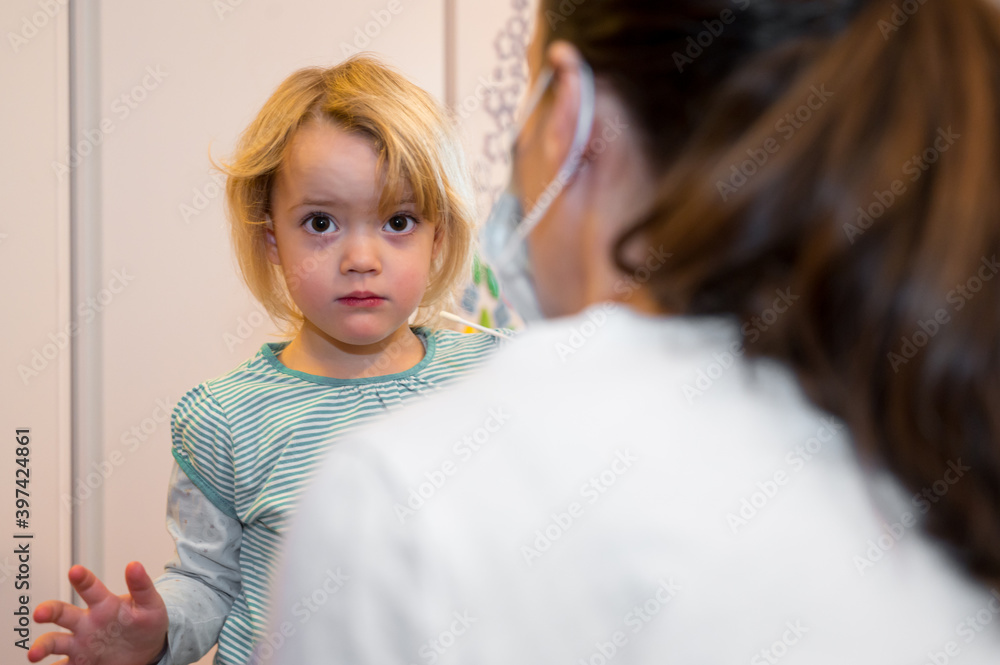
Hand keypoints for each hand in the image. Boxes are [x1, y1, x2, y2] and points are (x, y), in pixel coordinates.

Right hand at [28, 561, 168, 664]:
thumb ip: (142, 586)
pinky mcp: (79, 663)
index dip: (83, 579)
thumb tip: (135, 565)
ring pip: (54, 642)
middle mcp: (86, 623)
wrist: (146, 651)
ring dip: (42, 646)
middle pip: (62, 613)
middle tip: (40, 613)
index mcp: (103, 605)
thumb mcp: (150, 605)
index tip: (75, 571)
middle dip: (49, 611)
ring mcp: (80, 644)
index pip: (91, 588)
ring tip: (34, 654)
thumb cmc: (144, 623)